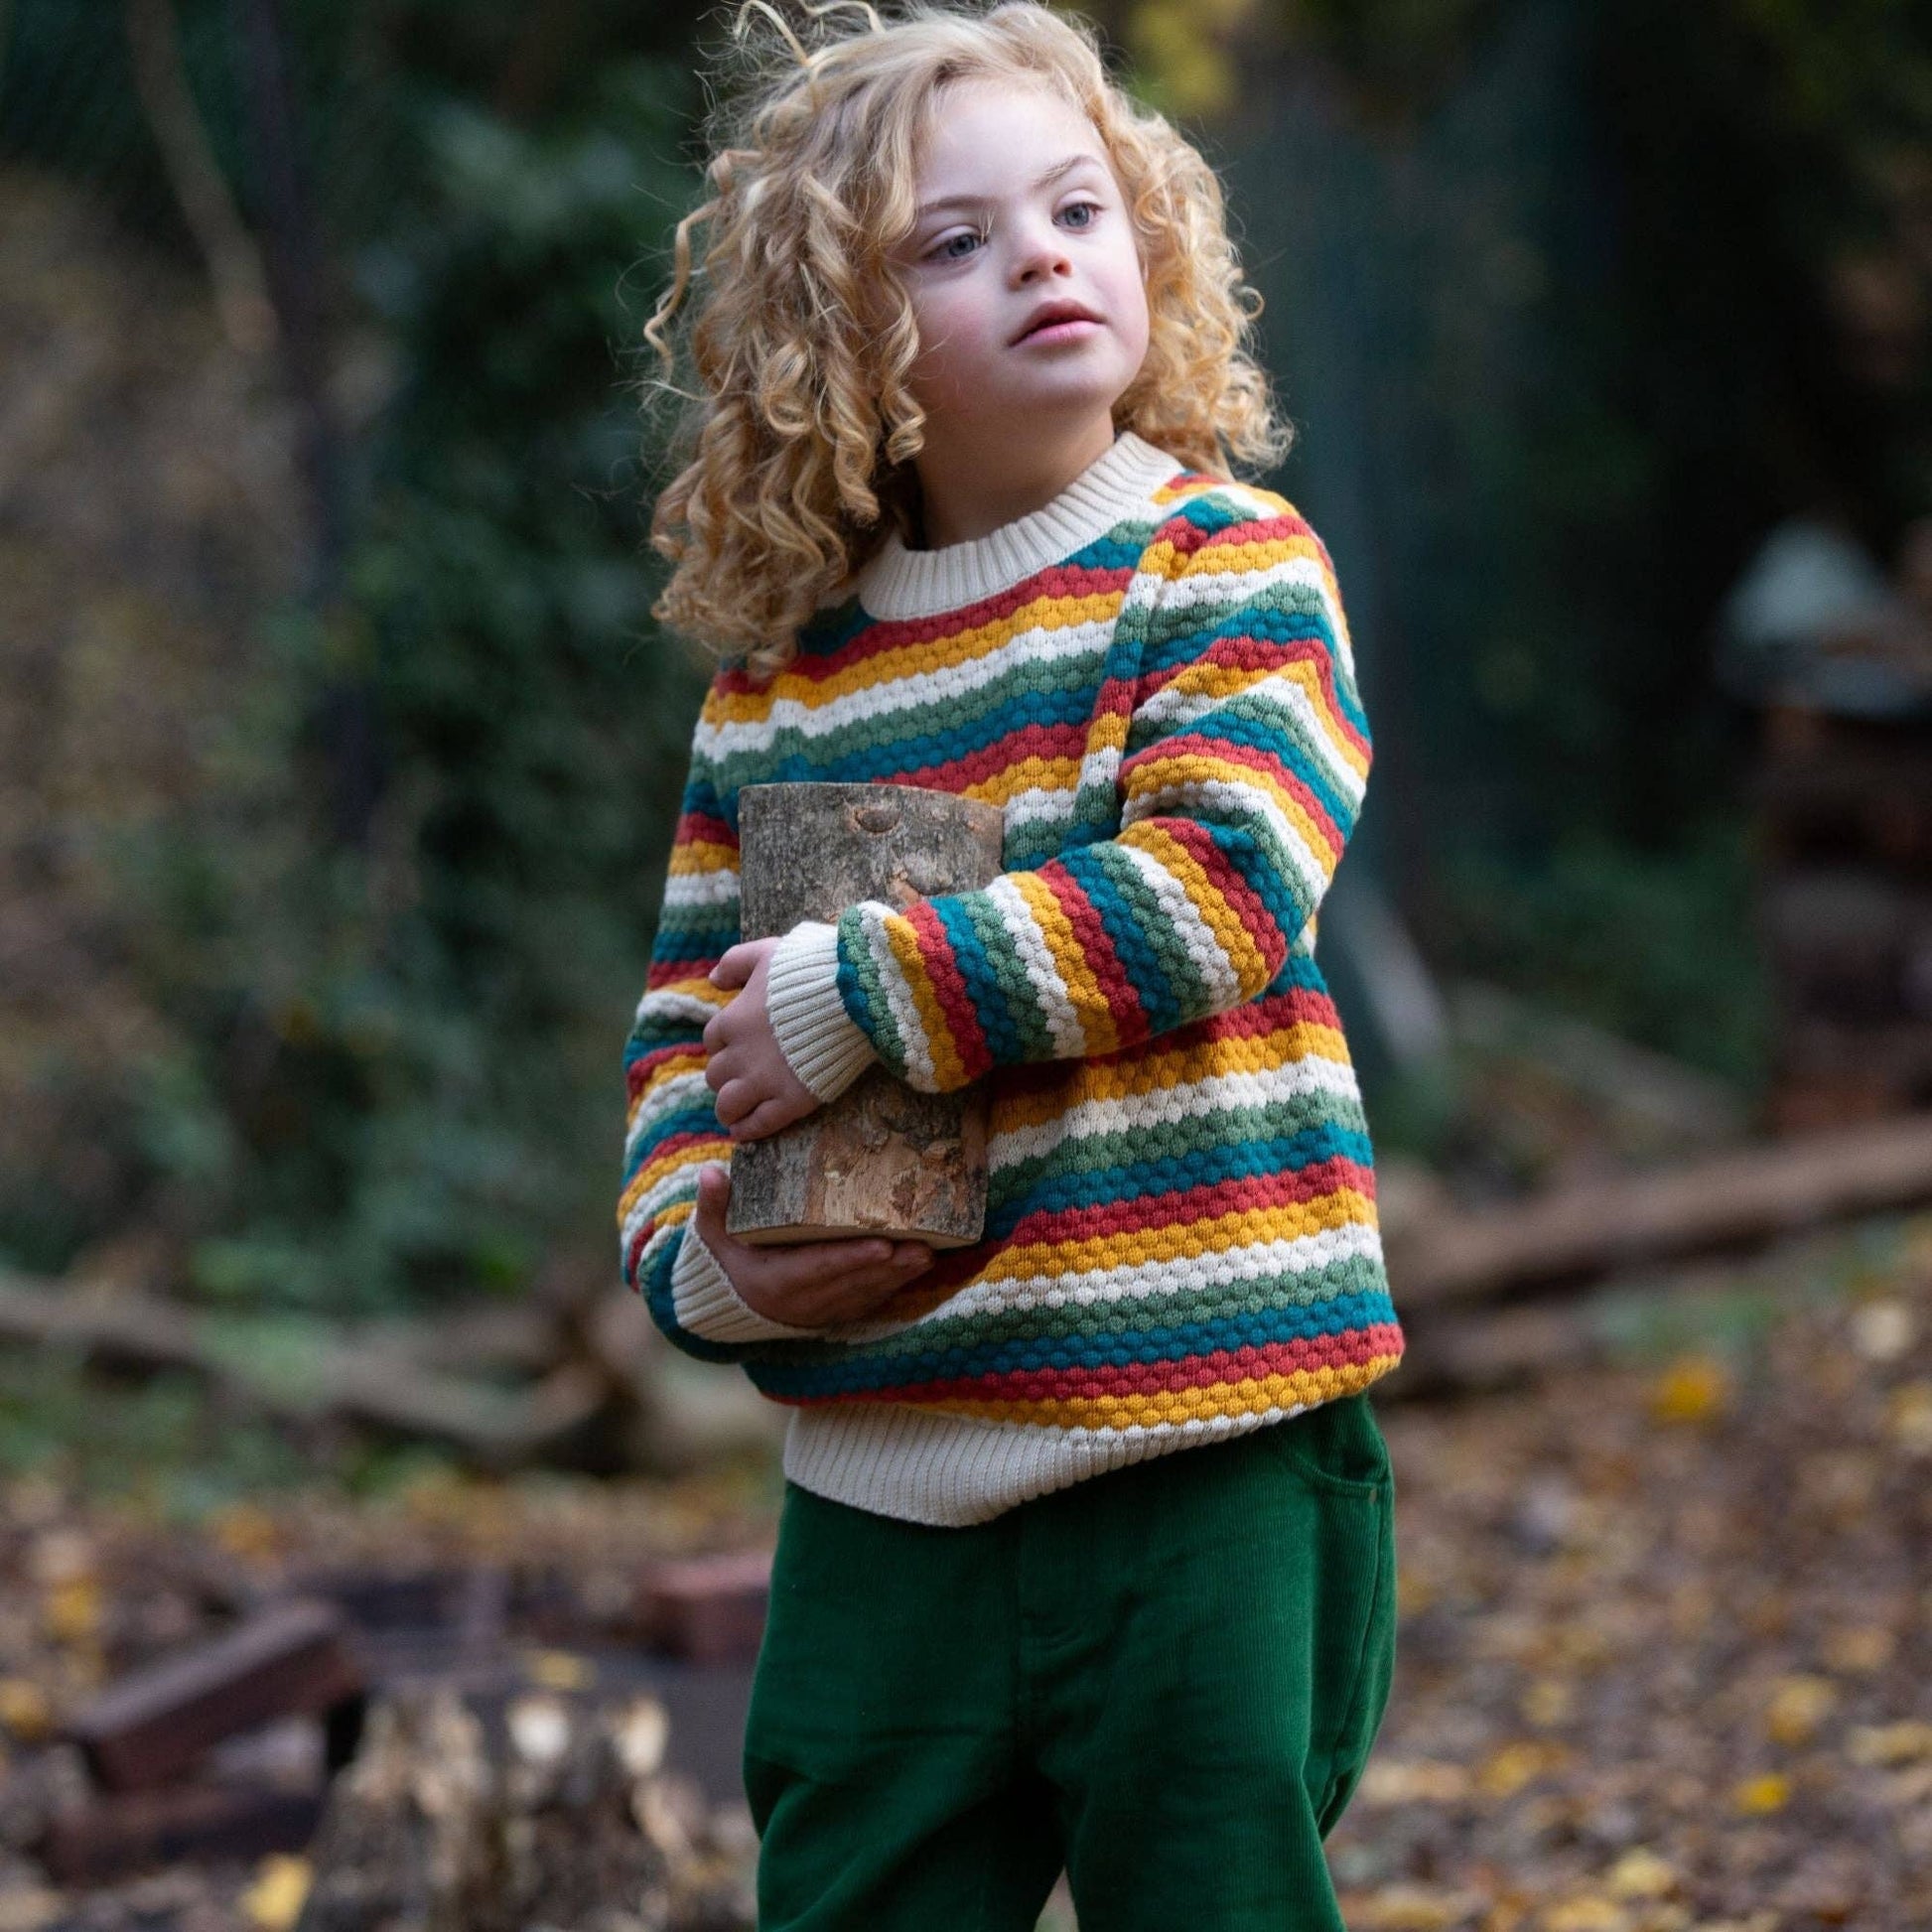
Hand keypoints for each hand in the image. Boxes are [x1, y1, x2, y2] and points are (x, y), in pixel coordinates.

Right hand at [691, 1164, 933, 1328]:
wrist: (729, 1302)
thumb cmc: (726, 1258)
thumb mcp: (714, 1233)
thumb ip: (714, 1205)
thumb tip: (712, 1171)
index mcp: (775, 1282)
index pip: (819, 1268)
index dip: (852, 1258)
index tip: (882, 1245)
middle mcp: (802, 1303)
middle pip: (852, 1282)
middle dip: (889, 1266)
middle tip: (922, 1246)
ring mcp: (821, 1312)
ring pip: (865, 1293)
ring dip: (899, 1276)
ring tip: (928, 1253)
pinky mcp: (834, 1313)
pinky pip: (868, 1301)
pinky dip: (893, 1286)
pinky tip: (917, 1268)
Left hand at [703, 937, 821, 1141]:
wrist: (854, 997)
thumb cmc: (813, 968)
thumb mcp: (768, 952)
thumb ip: (735, 962)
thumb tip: (713, 980)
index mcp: (733, 1020)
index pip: (712, 1040)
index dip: (724, 1045)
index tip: (738, 1046)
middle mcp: (741, 1055)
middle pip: (715, 1075)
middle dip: (726, 1076)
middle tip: (743, 1076)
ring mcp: (765, 1081)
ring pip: (726, 1105)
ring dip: (728, 1108)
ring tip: (736, 1111)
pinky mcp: (791, 1101)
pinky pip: (758, 1125)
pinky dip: (746, 1130)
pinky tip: (744, 1131)